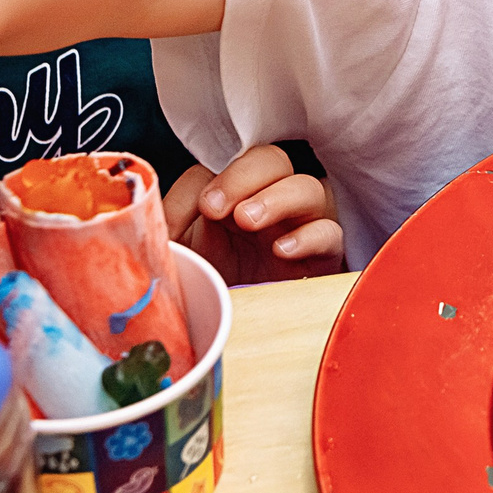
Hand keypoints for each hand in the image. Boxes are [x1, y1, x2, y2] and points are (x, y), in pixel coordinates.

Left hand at [164, 144, 341, 281]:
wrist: (236, 331)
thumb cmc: (210, 286)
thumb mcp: (182, 251)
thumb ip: (172, 223)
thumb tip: (162, 219)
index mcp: (233, 196)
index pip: (230, 163)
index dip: (217, 177)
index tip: (202, 205)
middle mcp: (269, 203)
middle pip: (272, 160)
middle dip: (243, 177)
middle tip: (218, 208)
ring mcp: (299, 226)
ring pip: (309, 188)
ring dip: (277, 198)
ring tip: (248, 220)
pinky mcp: (322, 257)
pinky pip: (331, 233)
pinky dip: (310, 235)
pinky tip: (282, 250)